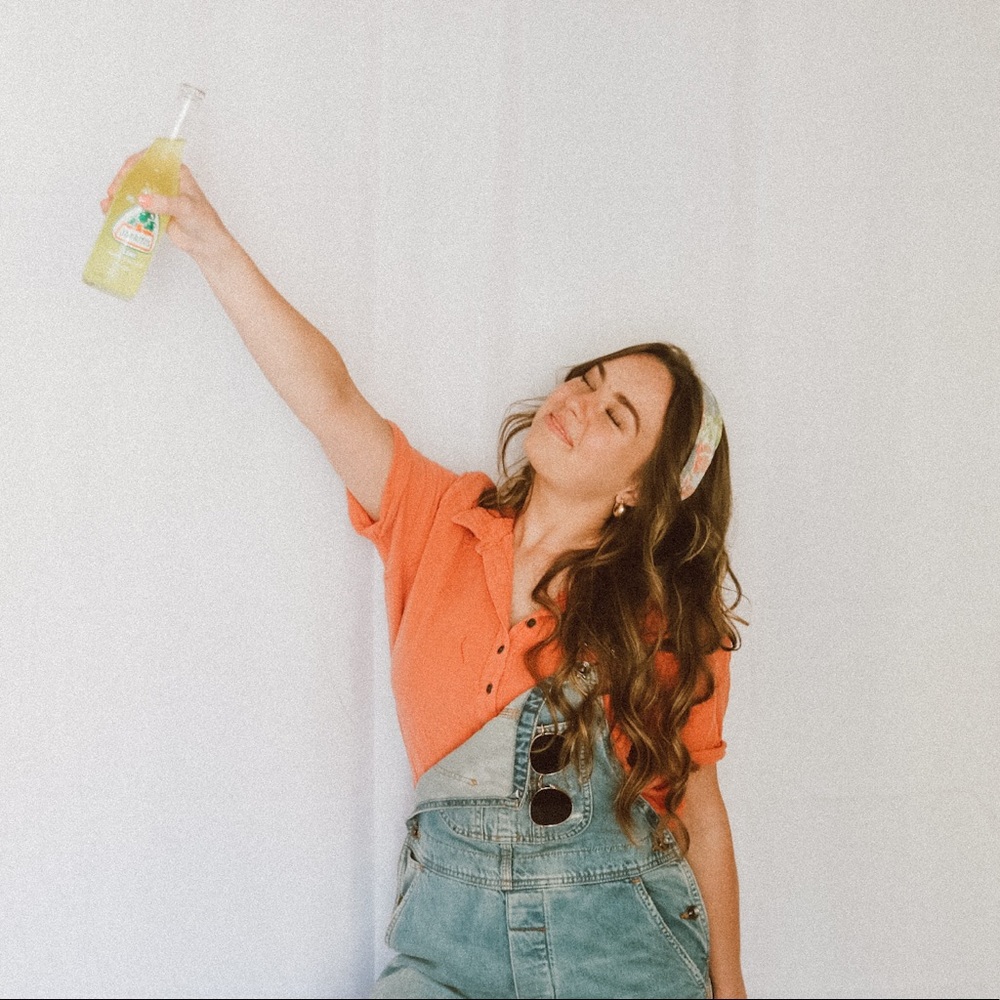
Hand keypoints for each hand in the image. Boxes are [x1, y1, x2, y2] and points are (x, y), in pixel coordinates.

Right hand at [100, 152, 231, 264]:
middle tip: (114, 191)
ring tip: (109, 202)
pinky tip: (112, 210)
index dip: (134, 164)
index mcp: (176, 173)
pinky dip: (123, 207)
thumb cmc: (204, 223)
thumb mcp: (186, 208)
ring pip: (134, 189)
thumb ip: (165, 203)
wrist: (207, 245)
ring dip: (120, 194)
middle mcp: (166, 182)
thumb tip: (142, 200)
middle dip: (123, 180)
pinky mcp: (154, 211)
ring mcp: (159, 196)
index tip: (124, 175)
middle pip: (138, 173)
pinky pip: (135, 206)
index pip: (151, 159)